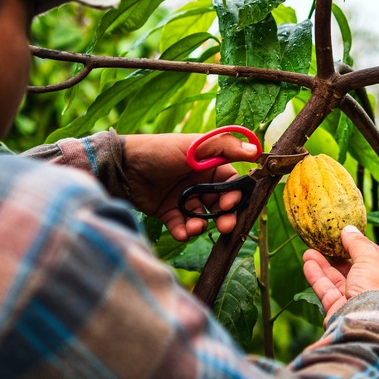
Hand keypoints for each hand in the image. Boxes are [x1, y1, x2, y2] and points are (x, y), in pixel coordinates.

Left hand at [121, 133, 258, 240]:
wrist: (122, 166)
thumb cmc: (160, 151)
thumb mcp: (195, 146)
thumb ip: (226, 147)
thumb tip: (255, 150)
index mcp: (208, 165)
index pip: (231, 183)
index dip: (235, 195)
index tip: (231, 204)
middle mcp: (198, 182)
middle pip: (220, 203)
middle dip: (224, 216)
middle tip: (224, 226)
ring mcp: (183, 197)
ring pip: (202, 216)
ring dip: (202, 224)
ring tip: (195, 227)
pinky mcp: (168, 211)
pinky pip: (181, 225)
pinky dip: (184, 231)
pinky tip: (182, 232)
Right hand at [303, 225, 378, 327]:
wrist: (364, 324)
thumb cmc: (376, 289)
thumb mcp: (370, 259)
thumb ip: (359, 243)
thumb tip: (349, 229)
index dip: (365, 247)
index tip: (350, 236)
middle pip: (358, 272)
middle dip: (340, 257)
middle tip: (327, 243)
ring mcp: (361, 307)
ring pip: (340, 283)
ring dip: (325, 266)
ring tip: (309, 251)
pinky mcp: (342, 314)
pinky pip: (329, 293)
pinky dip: (318, 279)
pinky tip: (308, 263)